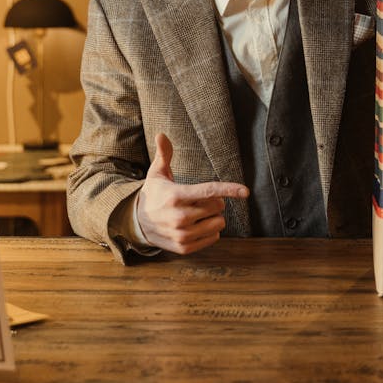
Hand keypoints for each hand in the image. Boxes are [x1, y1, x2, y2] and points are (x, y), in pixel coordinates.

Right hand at [137, 132, 248, 254]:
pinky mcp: (184, 247)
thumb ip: (164, 154)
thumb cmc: (154, 193)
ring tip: (198, 213)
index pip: (209, 191)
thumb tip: (161, 134)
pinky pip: (213, 238)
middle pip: (217, 206)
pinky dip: (211, 231)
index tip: (246, 191)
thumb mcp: (157, 173)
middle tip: (199, 199)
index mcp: (175, 195)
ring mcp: (182, 234)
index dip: (229, 189)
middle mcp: (179, 216)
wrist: (136, 222)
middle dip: (215, 201)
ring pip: (218, 223)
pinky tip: (197, 225)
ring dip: (214, 216)